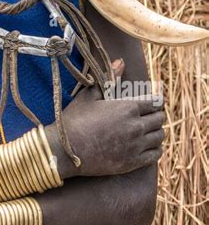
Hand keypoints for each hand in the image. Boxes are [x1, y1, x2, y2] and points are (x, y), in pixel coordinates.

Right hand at [46, 59, 165, 178]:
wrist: (65, 150)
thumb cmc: (75, 119)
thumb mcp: (90, 95)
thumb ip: (109, 78)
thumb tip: (121, 61)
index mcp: (128, 107)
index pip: (155, 102)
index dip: (156, 101)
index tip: (152, 101)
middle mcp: (136, 126)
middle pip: (159, 119)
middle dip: (156, 115)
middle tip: (149, 115)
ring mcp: (135, 146)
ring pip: (159, 137)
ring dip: (156, 131)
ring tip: (148, 130)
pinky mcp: (132, 163)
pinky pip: (155, 155)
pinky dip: (155, 149)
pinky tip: (147, 145)